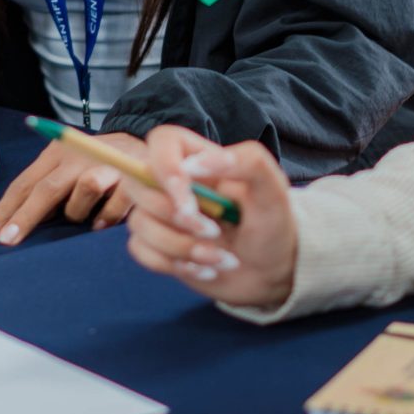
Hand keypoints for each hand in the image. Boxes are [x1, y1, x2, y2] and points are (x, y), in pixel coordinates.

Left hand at [0, 131, 144, 246]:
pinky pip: (110, 208)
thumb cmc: (99, 165)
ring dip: (79, 212)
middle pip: (45, 190)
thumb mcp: (68, 169)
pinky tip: (104, 222)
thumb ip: (46, 189)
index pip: (25, 183)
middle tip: (5, 242)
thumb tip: (15, 221)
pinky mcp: (130, 177)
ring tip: (88, 217)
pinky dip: (106, 218)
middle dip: (23, 218)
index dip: (5, 208)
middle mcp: (77, 156)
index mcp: (57, 154)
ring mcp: (104, 164)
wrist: (147, 147)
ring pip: (80, 198)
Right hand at [121, 126, 300, 311]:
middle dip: (176, 217)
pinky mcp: (156, 245)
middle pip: (138, 184)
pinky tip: (204, 269)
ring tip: (219, 257)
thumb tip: (194, 165)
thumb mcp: (274, 190)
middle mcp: (173, 183)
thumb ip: (246, 161)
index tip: (186, 197)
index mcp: (199, 159)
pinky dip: (174, 264)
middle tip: (214, 232)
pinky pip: (140, 251)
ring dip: (182, 247)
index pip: (162, 141)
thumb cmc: (273, 224)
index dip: (164, 167)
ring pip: (139, 223)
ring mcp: (161, 214)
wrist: (271, 271)